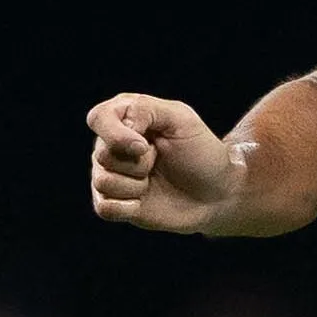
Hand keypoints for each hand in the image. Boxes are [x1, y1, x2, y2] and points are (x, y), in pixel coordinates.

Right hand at [86, 93, 242, 232]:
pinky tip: (144, 202)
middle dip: (138, 163)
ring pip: (103, 182)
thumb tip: (122, 127)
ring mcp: (111, 175)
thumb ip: (146, 108)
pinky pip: (104, 208)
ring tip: (153, 181)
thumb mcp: (182, 118)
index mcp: (124, 118)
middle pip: (102, 155)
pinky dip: (127, 208)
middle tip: (159, 162)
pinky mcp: (115, 204)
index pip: (98, 119)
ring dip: (136, 186)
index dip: (117, 135)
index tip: (145, 146)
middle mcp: (110, 146)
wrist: (217, 193)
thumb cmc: (201, 152)